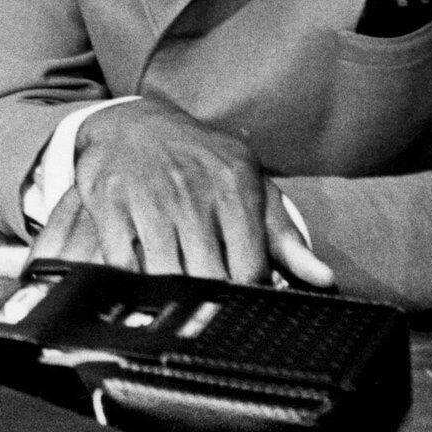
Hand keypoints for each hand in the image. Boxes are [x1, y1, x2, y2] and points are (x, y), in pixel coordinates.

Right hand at [31, 100, 333, 286]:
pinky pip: (120, 262)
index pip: (249, 271)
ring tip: (175, 302)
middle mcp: (191, 193)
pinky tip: (139, 282)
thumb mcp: (247, 183)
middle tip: (207, 309)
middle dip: (209, 302)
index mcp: (234, 189)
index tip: (241, 305)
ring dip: (171, 295)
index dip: (246, 298)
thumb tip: (324, 279)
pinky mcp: (108, 203)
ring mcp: (146, 198)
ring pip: (165, 275)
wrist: (130, 122)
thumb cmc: (199, 162)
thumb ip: (283, 235)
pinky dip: (131, 281)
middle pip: (207, 278)